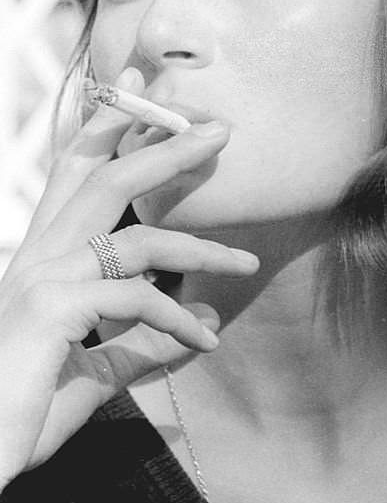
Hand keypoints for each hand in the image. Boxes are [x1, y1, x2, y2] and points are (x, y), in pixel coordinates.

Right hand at [0, 67, 257, 489]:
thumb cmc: (24, 412)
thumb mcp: (96, 370)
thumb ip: (146, 342)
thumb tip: (210, 320)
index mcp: (40, 258)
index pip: (75, 175)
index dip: (106, 127)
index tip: (138, 90)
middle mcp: (36, 256)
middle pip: (108, 177)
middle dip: (167, 147)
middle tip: (221, 127)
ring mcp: (42, 278)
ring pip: (137, 235)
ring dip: (202, 248)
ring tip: (247, 264)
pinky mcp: (52, 309)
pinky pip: (138, 299)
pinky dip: (179, 322)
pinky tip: (206, 343)